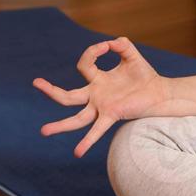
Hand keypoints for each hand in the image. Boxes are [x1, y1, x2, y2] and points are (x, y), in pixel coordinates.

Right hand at [33, 36, 171, 158]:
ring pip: (77, 117)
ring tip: (44, 131)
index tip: (107, 46)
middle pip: (67, 96)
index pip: (84, 65)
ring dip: (61, 125)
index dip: (92, 52)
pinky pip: (97, 130)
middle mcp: (96, 95)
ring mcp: (102, 107)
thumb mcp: (130, 54)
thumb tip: (111, 43)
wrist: (160, 92)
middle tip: (35, 82)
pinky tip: (77, 152)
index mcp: (98, 79)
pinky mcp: (112, 115)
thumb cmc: (144, 75)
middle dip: (50, 91)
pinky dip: (87, 141)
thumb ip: (121, 44)